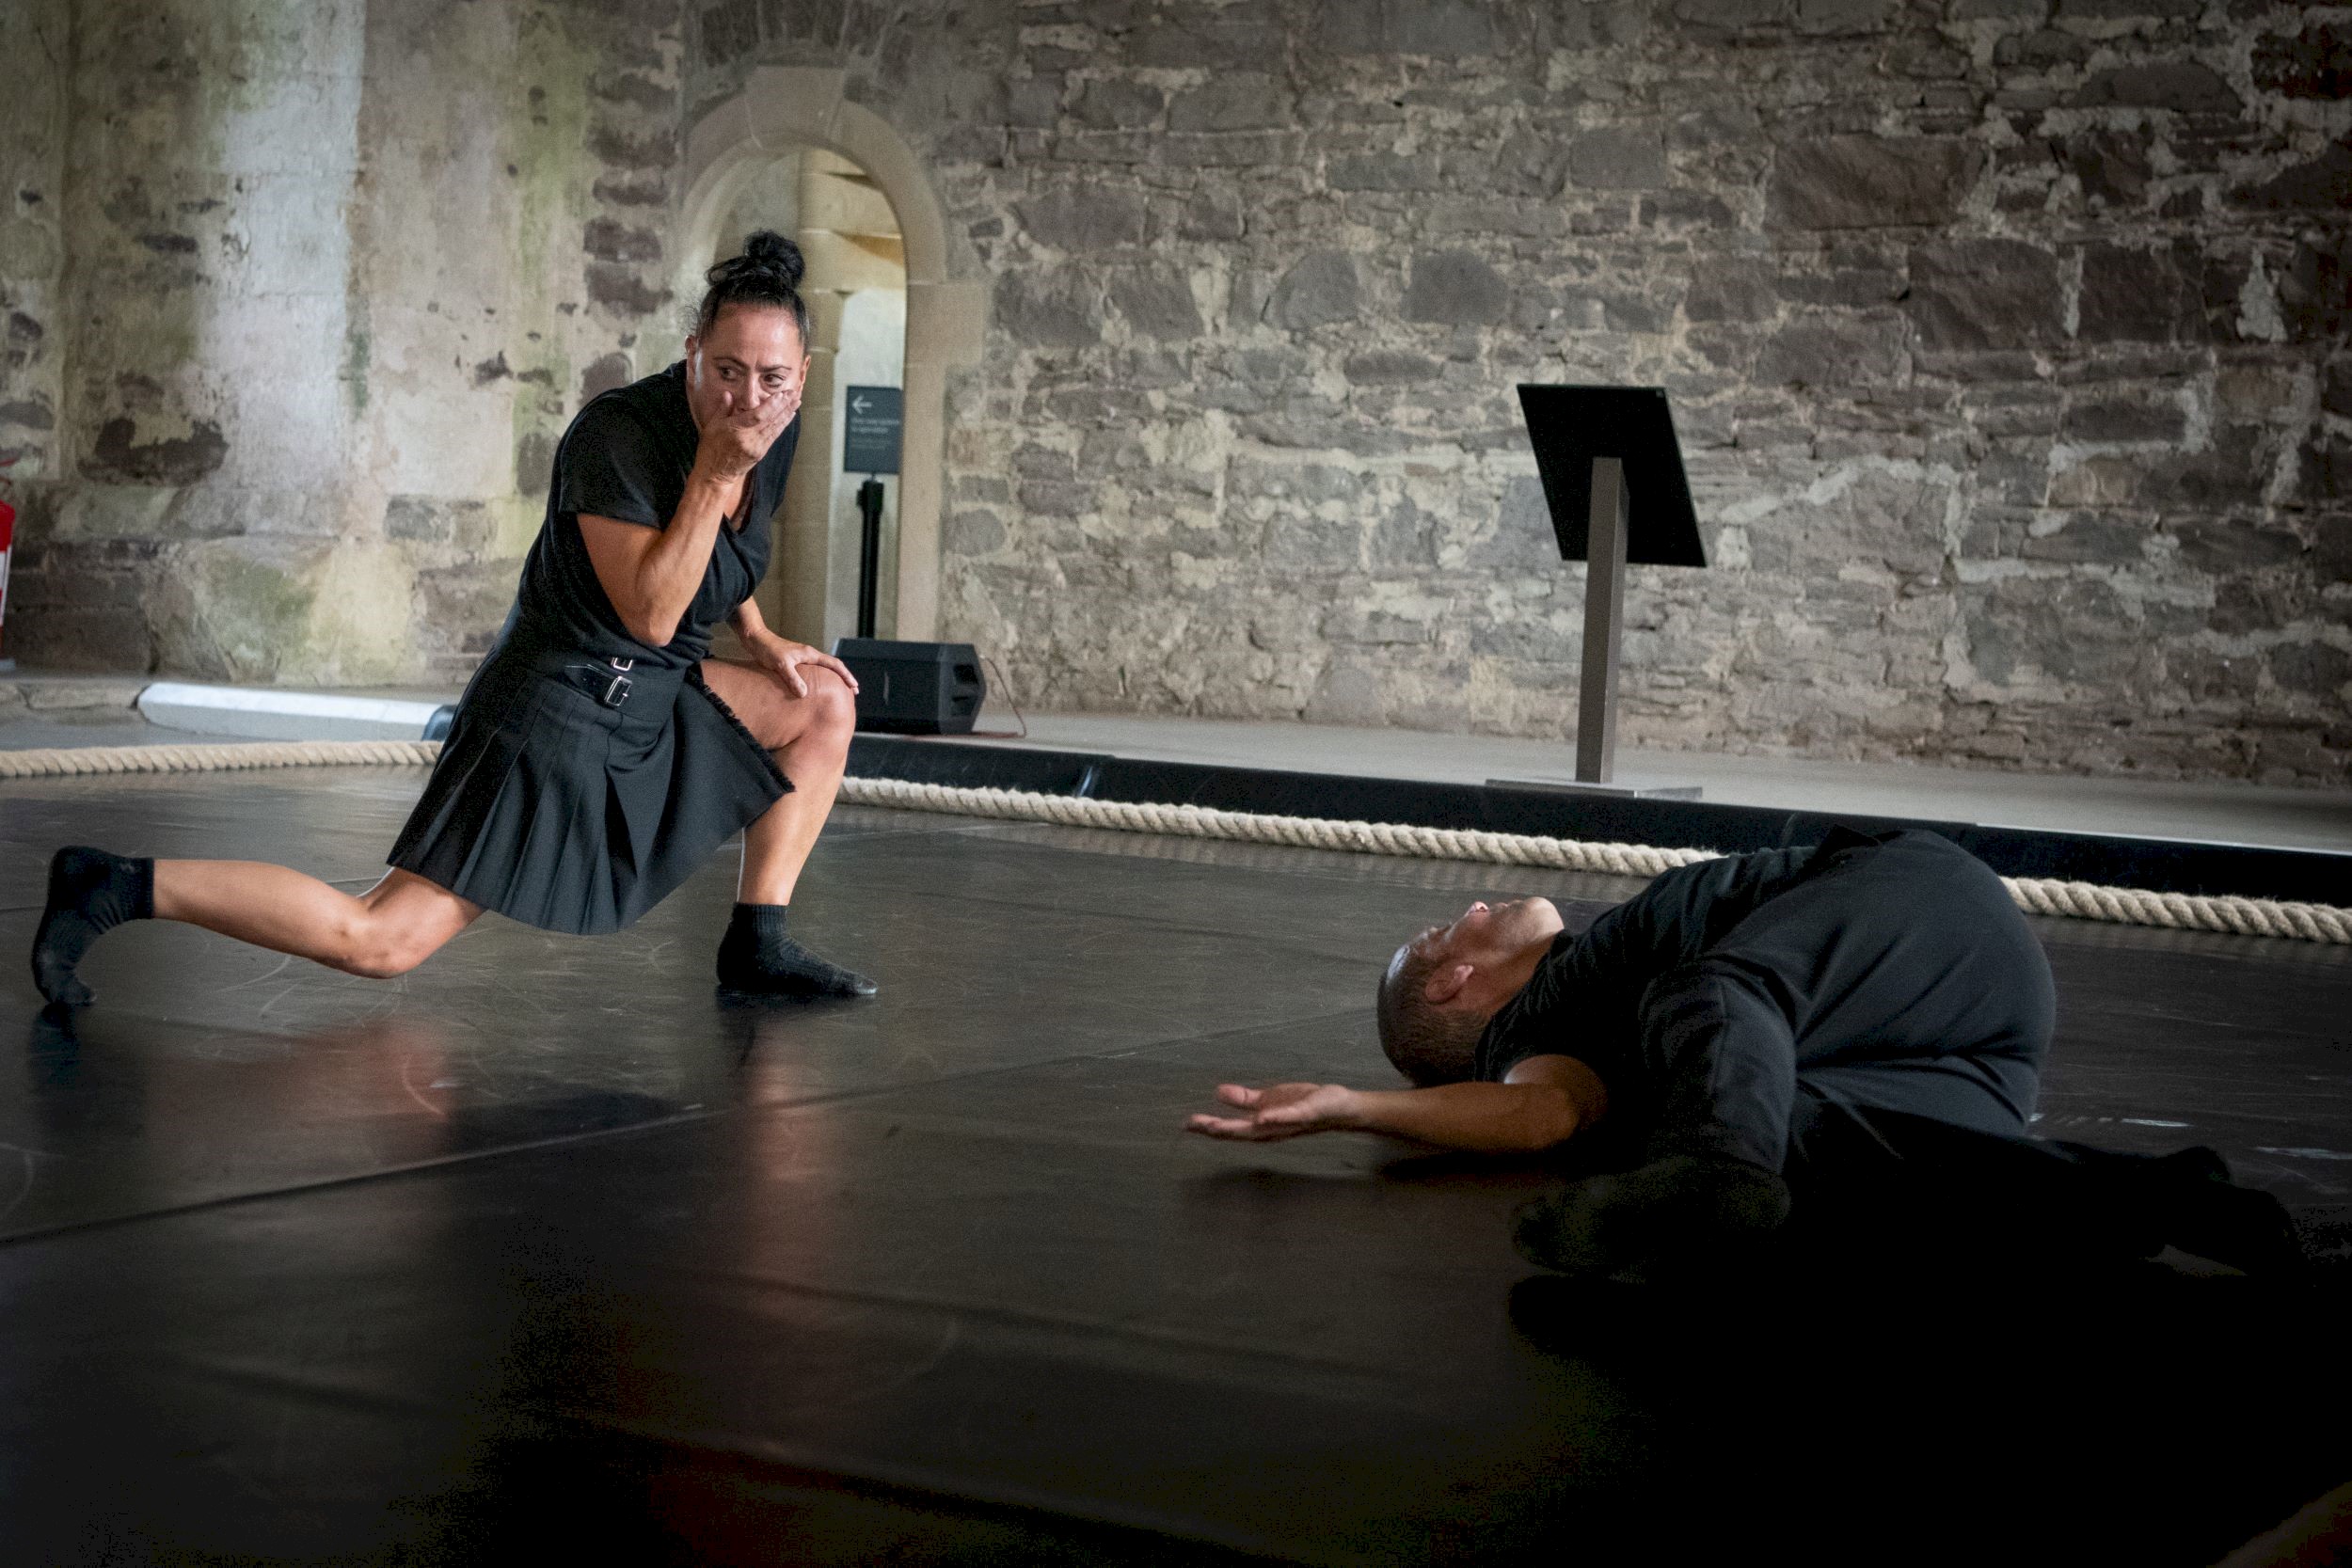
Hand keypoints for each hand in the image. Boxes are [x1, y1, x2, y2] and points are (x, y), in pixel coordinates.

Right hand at [695, 383, 799, 482]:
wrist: (715, 475)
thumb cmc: (710, 449)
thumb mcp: (711, 426)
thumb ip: (722, 409)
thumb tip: (728, 394)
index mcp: (736, 430)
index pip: (758, 416)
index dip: (771, 405)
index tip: (782, 395)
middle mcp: (749, 439)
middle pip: (770, 420)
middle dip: (784, 405)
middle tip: (795, 393)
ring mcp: (757, 447)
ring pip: (775, 427)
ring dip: (787, 413)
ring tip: (797, 401)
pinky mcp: (761, 452)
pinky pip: (774, 436)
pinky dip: (782, 424)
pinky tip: (790, 416)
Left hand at [745, 630, 859, 699]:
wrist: (755, 638)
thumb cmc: (767, 649)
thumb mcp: (781, 665)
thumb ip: (793, 678)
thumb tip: (804, 693)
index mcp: (810, 654)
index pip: (834, 664)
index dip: (845, 675)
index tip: (854, 686)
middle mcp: (808, 655)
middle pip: (832, 667)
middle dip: (843, 678)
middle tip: (852, 691)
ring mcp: (801, 658)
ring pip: (822, 669)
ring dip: (832, 679)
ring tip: (837, 691)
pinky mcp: (793, 662)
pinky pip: (812, 671)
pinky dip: (819, 679)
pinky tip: (814, 688)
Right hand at [1185, 1082, 1359, 1141]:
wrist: (1338, 1108)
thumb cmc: (1305, 1105)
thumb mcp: (1270, 1100)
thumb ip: (1245, 1099)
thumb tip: (1218, 1093)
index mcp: (1261, 1124)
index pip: (1230, 1128)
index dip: (1207, 1127)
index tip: (1186, 1125)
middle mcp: (1271, 1129)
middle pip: (1238, 1132)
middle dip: (1214, 1129)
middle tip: (1190, 1125)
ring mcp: (1287, 1123)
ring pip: (1259, 1128)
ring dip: (1237, 1128)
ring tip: (1213, 1125)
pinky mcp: (1305, 1112)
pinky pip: (1289, 1116)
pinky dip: (1275, 1118)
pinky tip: (1261, 1116)